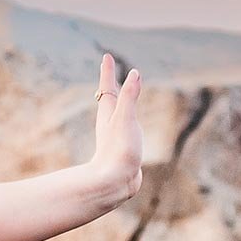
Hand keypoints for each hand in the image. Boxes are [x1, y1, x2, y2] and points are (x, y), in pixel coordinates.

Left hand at [89, 52, 142, 208]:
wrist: (114, 183)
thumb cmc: (119, 151)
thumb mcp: (126, 120)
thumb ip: (129, 97)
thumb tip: (134, 73)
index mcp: (109, 114)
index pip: (108, 87)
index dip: (108, 71)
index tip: (106, 56)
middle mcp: (110, 123)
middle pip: (109, 98)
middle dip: (110, 82)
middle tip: (108, 70)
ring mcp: (116, 136)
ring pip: (116, 114)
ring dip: (117, 101)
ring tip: (117, 95)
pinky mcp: (124, 148)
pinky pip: (124, 128)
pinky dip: (127, 120)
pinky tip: (128, 128)